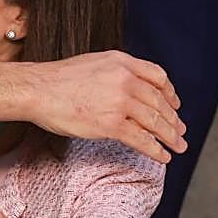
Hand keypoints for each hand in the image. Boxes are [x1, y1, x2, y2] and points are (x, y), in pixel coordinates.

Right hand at [0, 52, 185, 162]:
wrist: (36, 90)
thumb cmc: (56, 79)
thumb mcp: (92, 63)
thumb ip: (114, 72)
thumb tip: (128, 87)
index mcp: (121, 62)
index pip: (158, 76)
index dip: (170, 93)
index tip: (174, 104)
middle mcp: (125, 80)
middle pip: (160, 102)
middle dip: (173, 119)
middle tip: (180, 131)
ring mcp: (119, 102)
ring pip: (155, 122)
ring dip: (170, 136)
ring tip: (178, 146)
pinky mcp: (111, 124)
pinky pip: (142, 139)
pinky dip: (155, 150)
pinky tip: (162, 156)